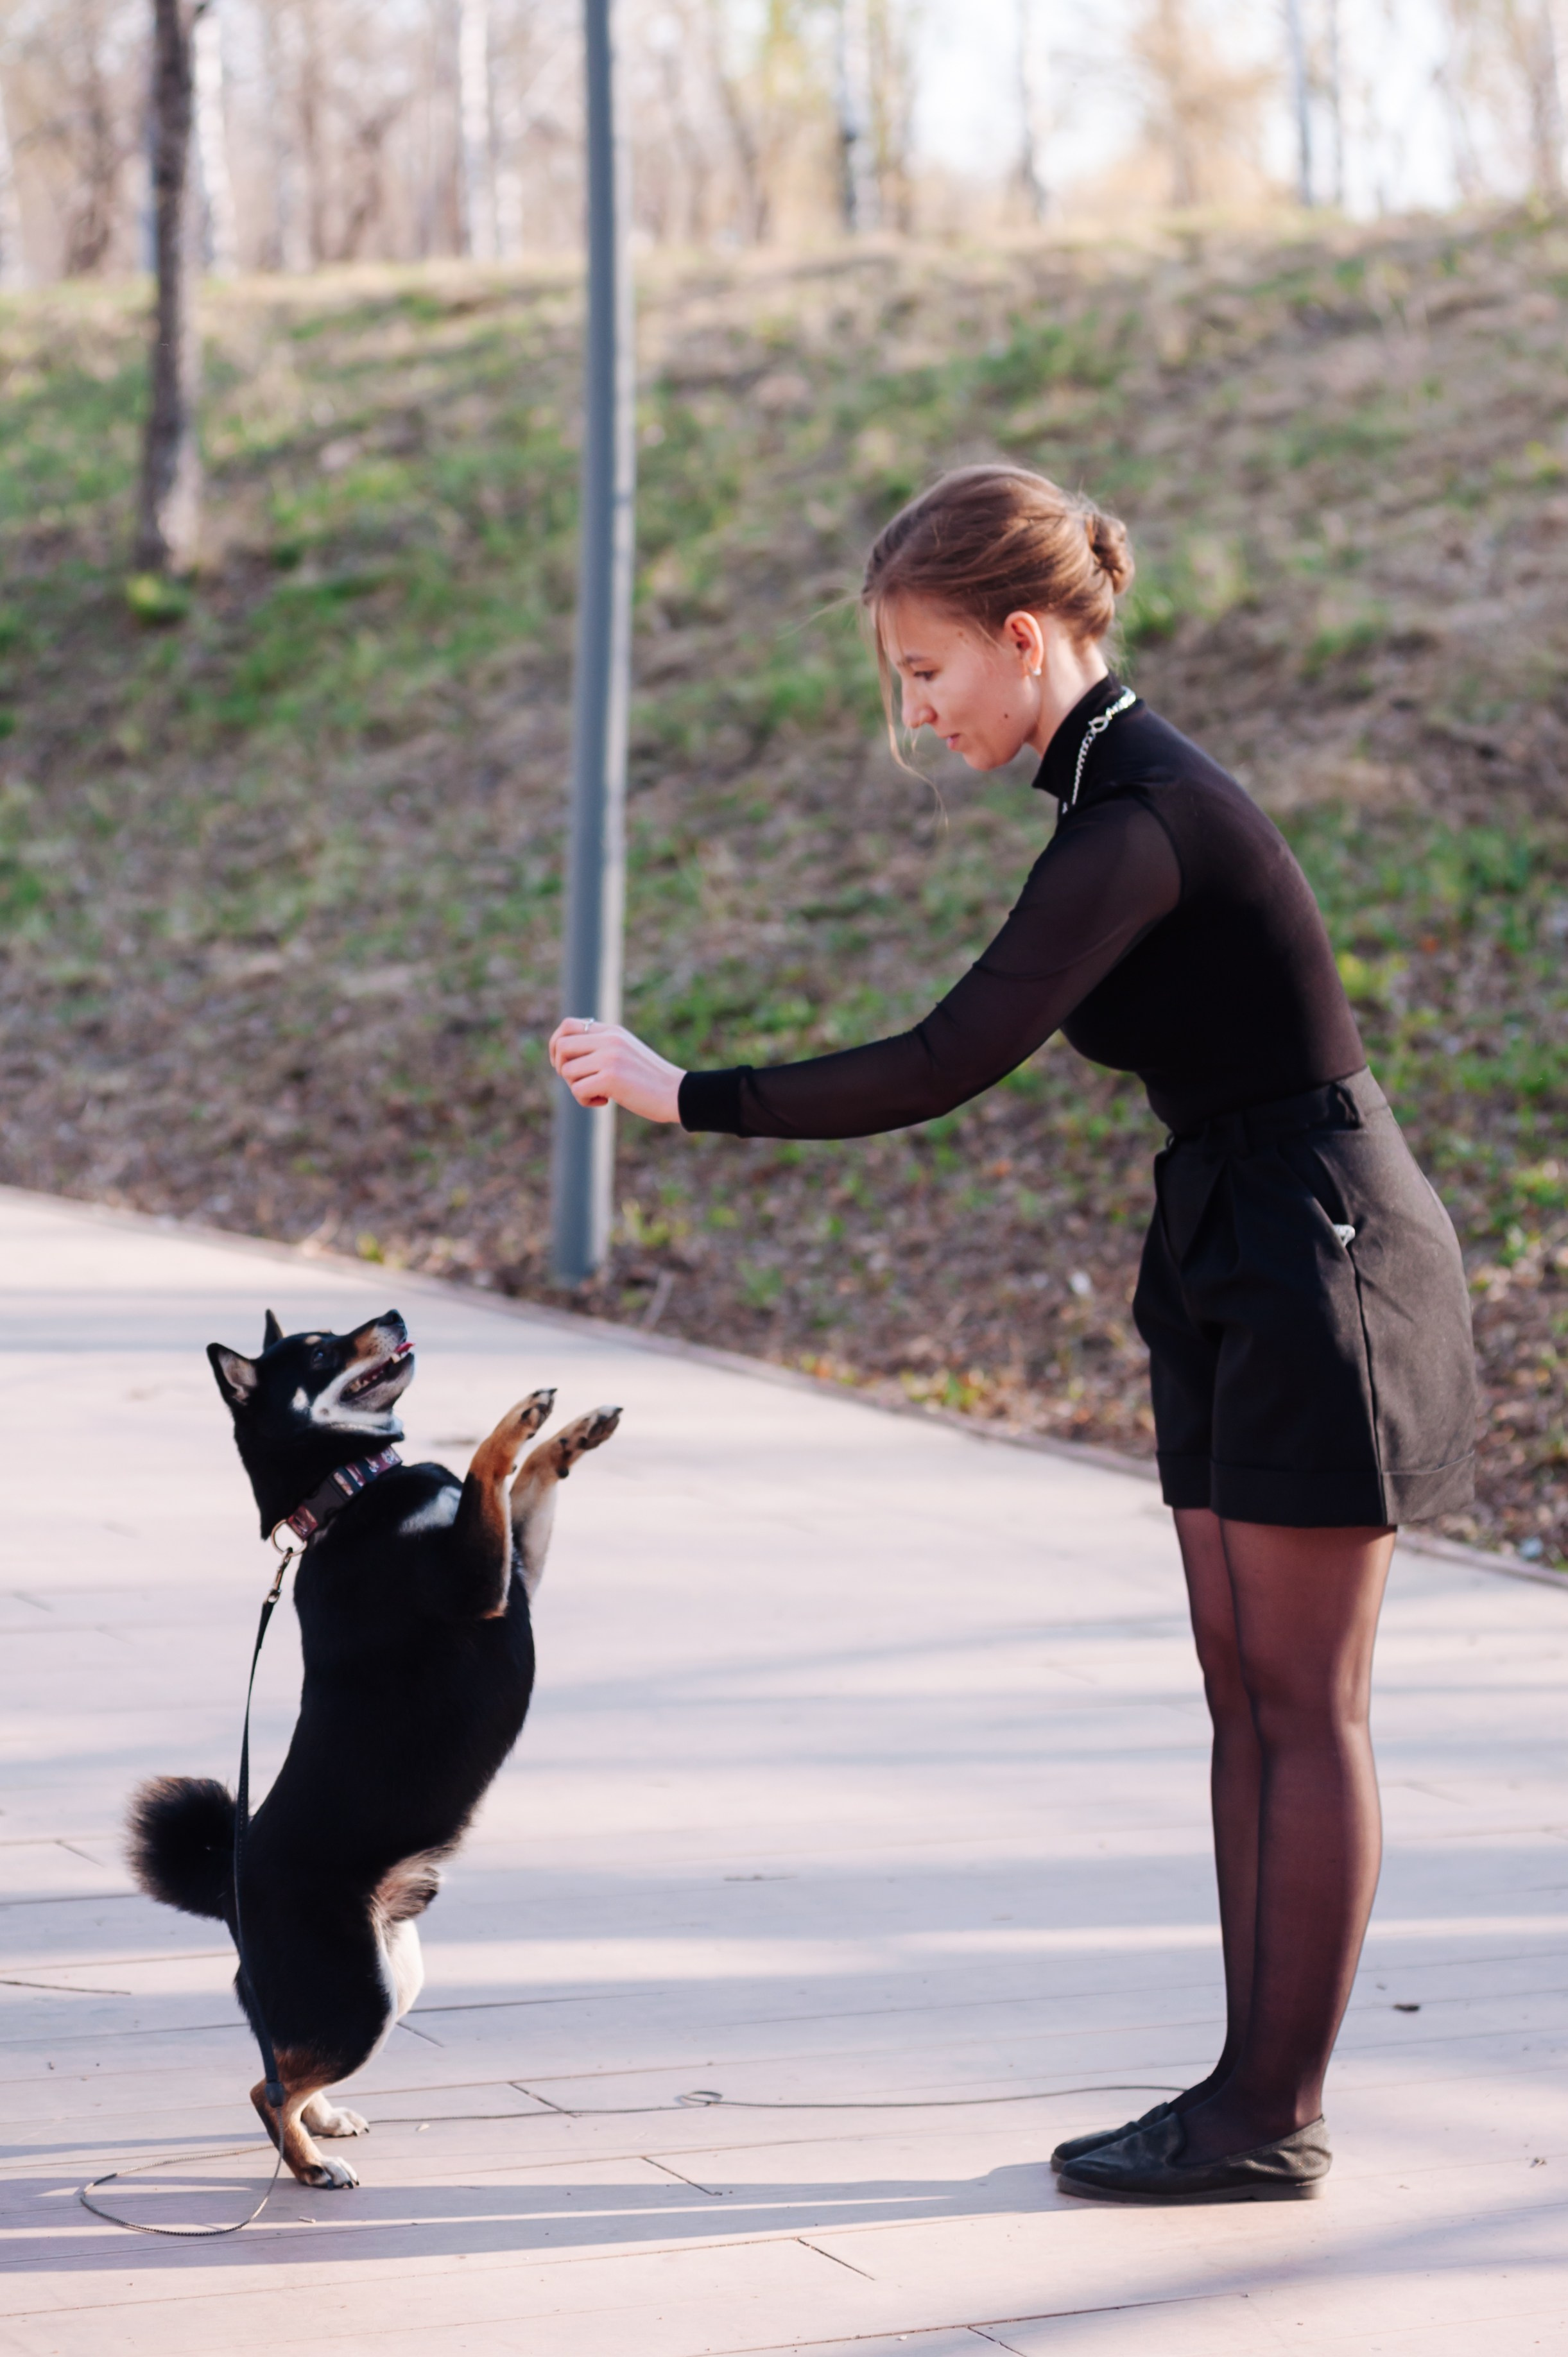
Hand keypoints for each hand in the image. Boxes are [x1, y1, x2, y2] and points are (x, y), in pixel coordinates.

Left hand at [549, 1017, 684, 1122]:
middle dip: (561, 1068)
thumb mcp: (626, 1053)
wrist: (677, 1094)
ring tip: (598, 1093)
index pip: (568, 1025)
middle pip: (562, 1047)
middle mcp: (609, 1039)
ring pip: (567, 1071)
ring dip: (576, 1088)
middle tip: (578, 1081)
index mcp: (612, 1031)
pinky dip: (585, 1101)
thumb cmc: (650, 1080)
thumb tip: (564, 1053)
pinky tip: (605, 1102)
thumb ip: (601, 1047)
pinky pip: (578, 1090)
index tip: (562, 1063)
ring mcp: (610, 1057)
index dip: (556, 1044)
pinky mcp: (611, 1078)